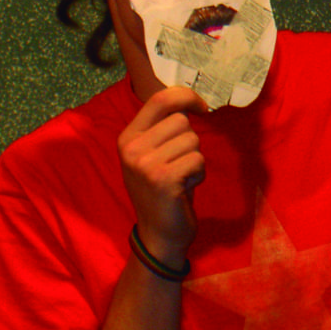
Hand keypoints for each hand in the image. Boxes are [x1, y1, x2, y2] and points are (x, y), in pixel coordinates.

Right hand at [118, 86, 207, 267]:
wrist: (158, 233)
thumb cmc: (164, 189)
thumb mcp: (155, 154)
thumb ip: (164, 128)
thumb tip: (189, 96)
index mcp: (128, 137)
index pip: (160, 99)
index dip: (186, 96)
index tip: (202, 106)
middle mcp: (131, 148)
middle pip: (182, 121)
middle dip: (191, 141)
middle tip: (178, 165)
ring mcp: (144, 164)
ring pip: (193, 141)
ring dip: (195, 160)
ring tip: (180, 178)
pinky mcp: (162, 179)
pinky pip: (198, 160)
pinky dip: (199, 174)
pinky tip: (184, 188)